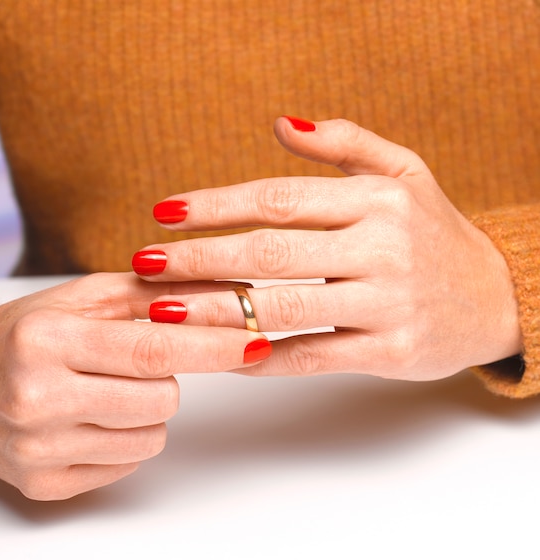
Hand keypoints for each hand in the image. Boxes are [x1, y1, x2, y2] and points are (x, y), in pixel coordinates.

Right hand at [0, 273, 269, 499]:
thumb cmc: (18, 333)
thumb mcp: (76, 298)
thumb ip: (147, 293)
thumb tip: (222, 292)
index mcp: (44, 341)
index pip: (152, 349)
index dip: (213, 346)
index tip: (255, 342)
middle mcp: (36, 398)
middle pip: (161, 399)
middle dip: (167, 378)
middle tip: (130, 363)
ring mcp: (37, 448)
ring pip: (149, 438)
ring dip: (144, 411)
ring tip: (101, 390)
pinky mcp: (41, 484)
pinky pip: (123, 466)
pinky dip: (119, 439)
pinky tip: (85, 418)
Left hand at [135, 117, 521, 380]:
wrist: (496, 298)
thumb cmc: (433, 232)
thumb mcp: (403, 172)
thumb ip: (344, 143)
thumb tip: (279, 123)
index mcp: (376, 200)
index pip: (278, 198)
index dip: (216, 206)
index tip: (165, 213)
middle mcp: (383, 248)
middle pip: (270, 253)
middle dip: (198, 258)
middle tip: (144, 262)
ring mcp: (387, 303)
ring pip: (283, 307)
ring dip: (214, 310)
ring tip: (162, 310)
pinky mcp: (390, 352)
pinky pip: (310, 355)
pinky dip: (259, 356)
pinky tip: (216, 353)